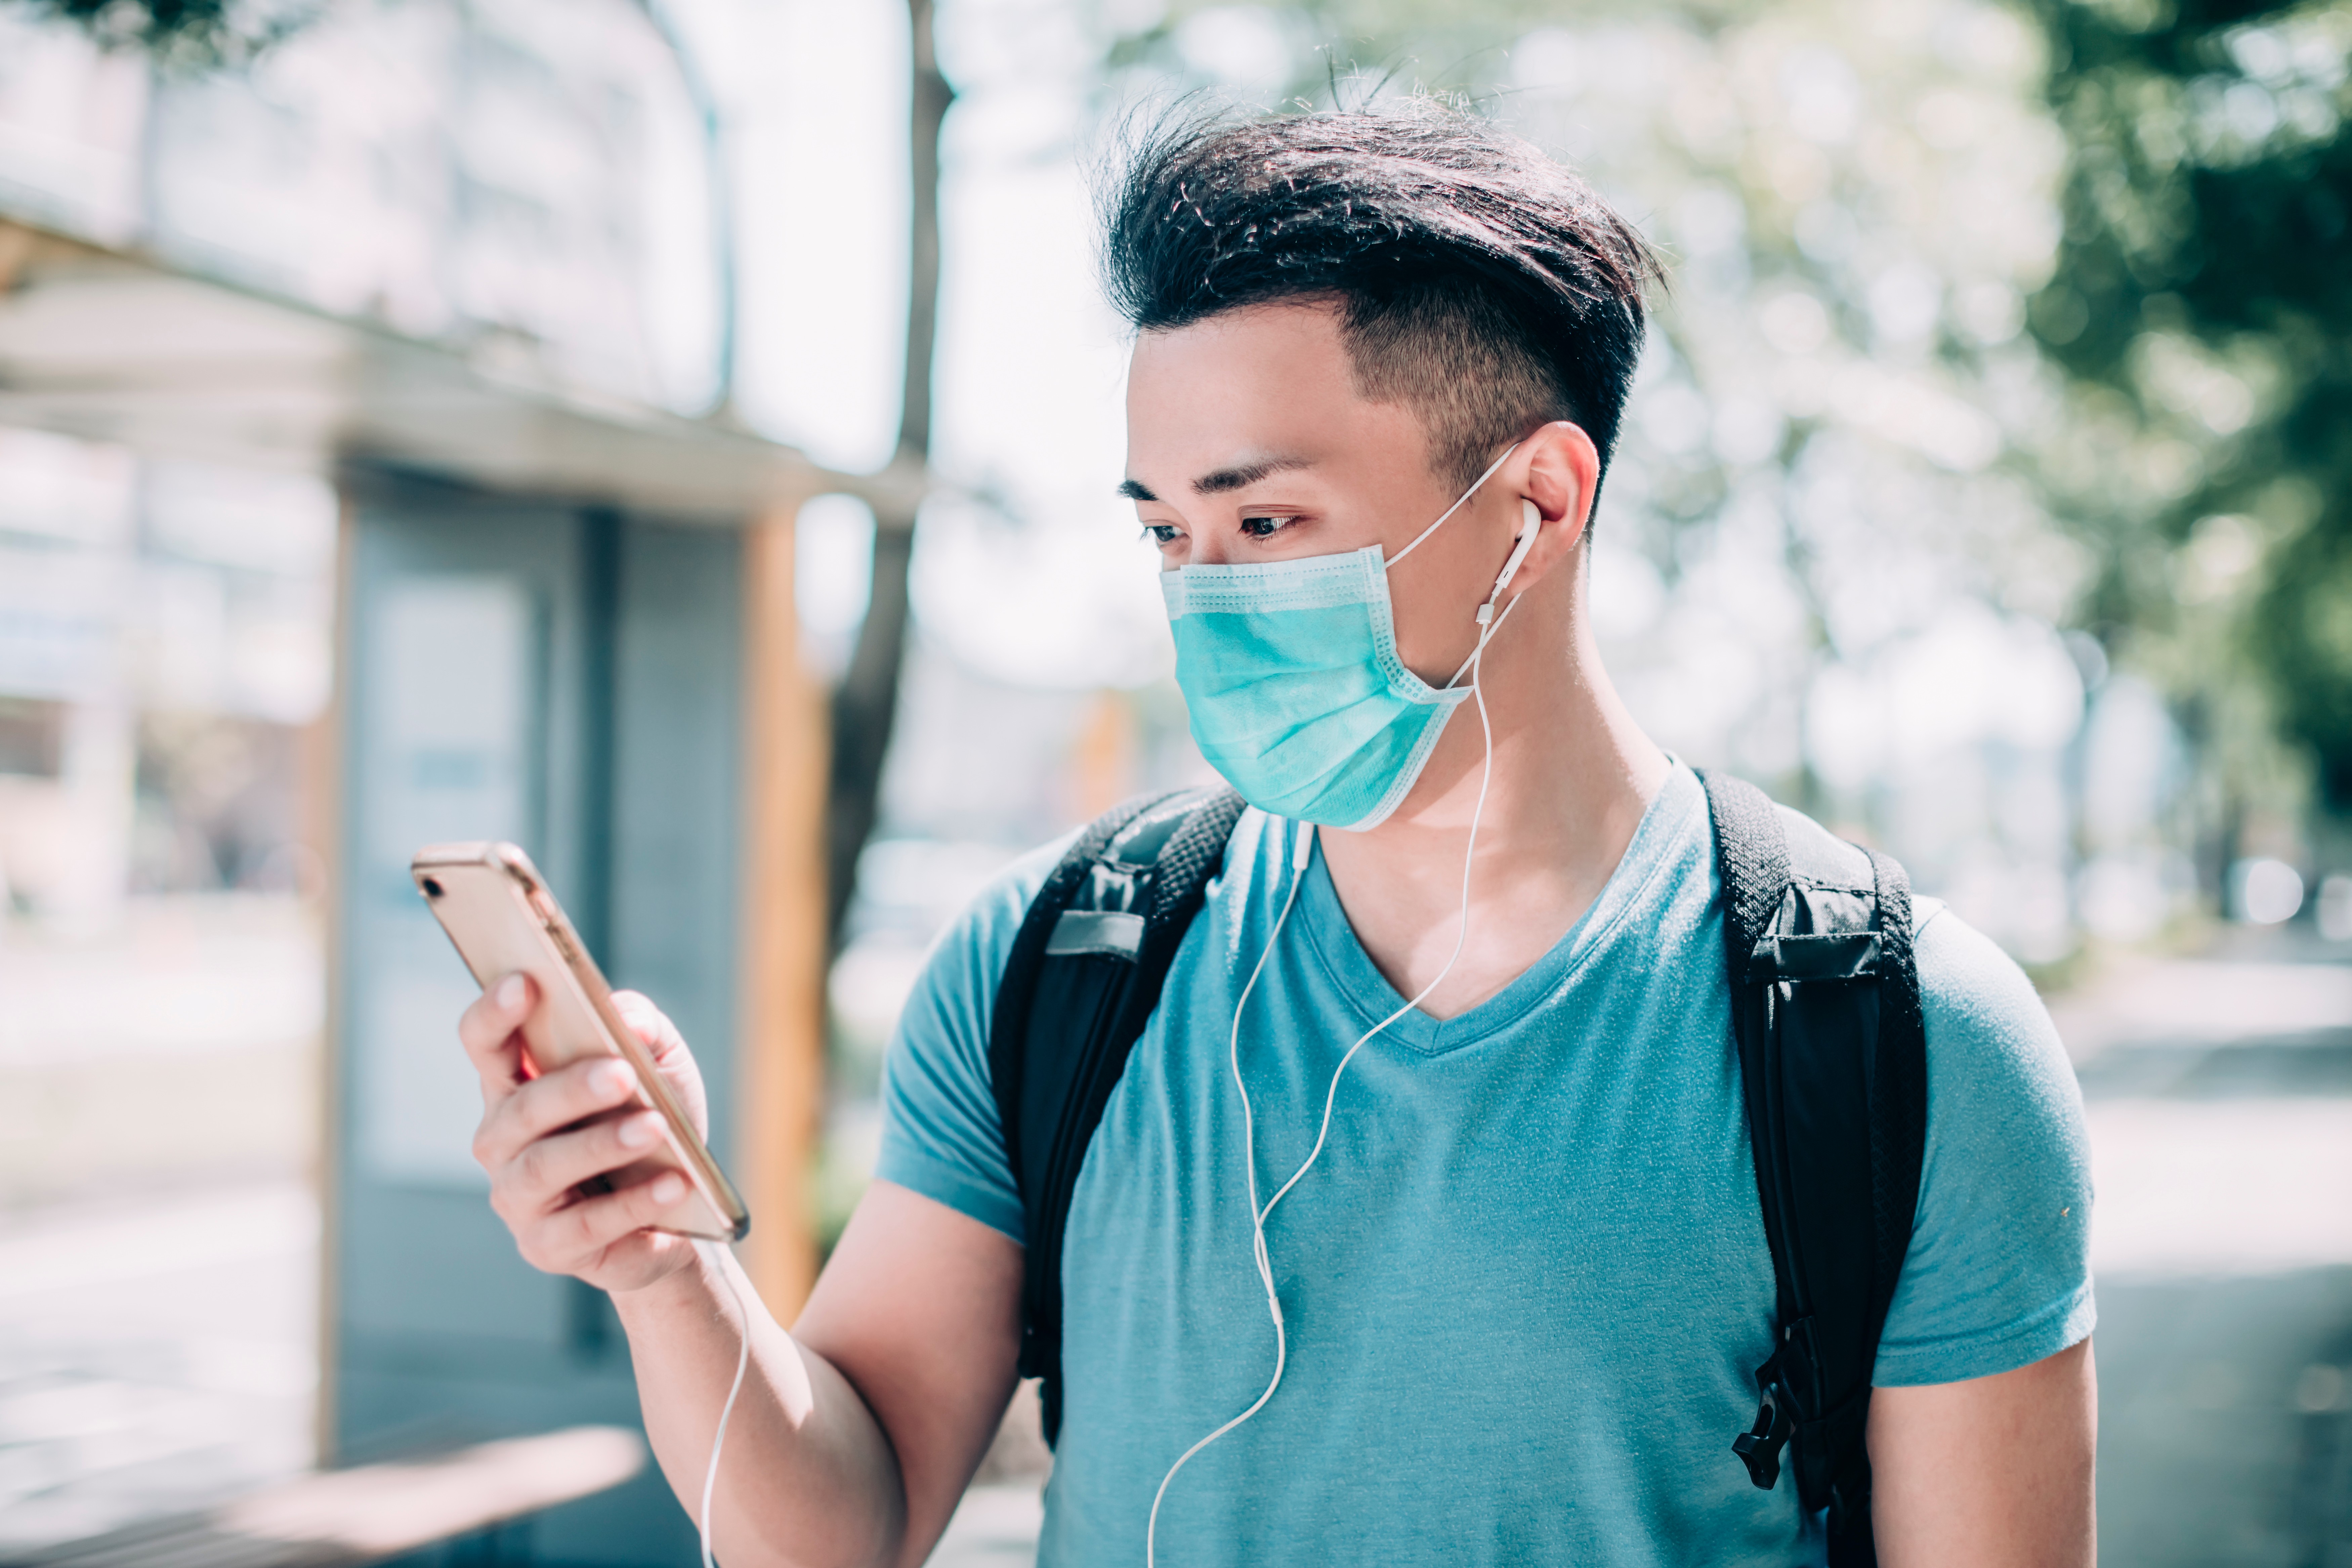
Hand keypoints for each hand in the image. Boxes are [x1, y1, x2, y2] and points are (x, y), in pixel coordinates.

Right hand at [458, 975, 711, 1294]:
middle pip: (522, 1108)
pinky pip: (588, 1223)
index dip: (496, 1012)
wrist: (679, 1205)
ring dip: (604, 1144)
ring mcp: (517, 1198)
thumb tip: (626, 1017)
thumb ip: (641, 1027)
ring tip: (656, 1127)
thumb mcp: (659, 1064)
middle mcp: (501, 1142)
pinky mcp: (547, 1247)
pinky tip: (675, 1184)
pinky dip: (635, 1202)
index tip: (525, 982)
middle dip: (572, 1088)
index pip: (485, 1043)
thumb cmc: (653, 1118)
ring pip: (547, 1166)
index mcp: (515, 1086)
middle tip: (622, 1073)